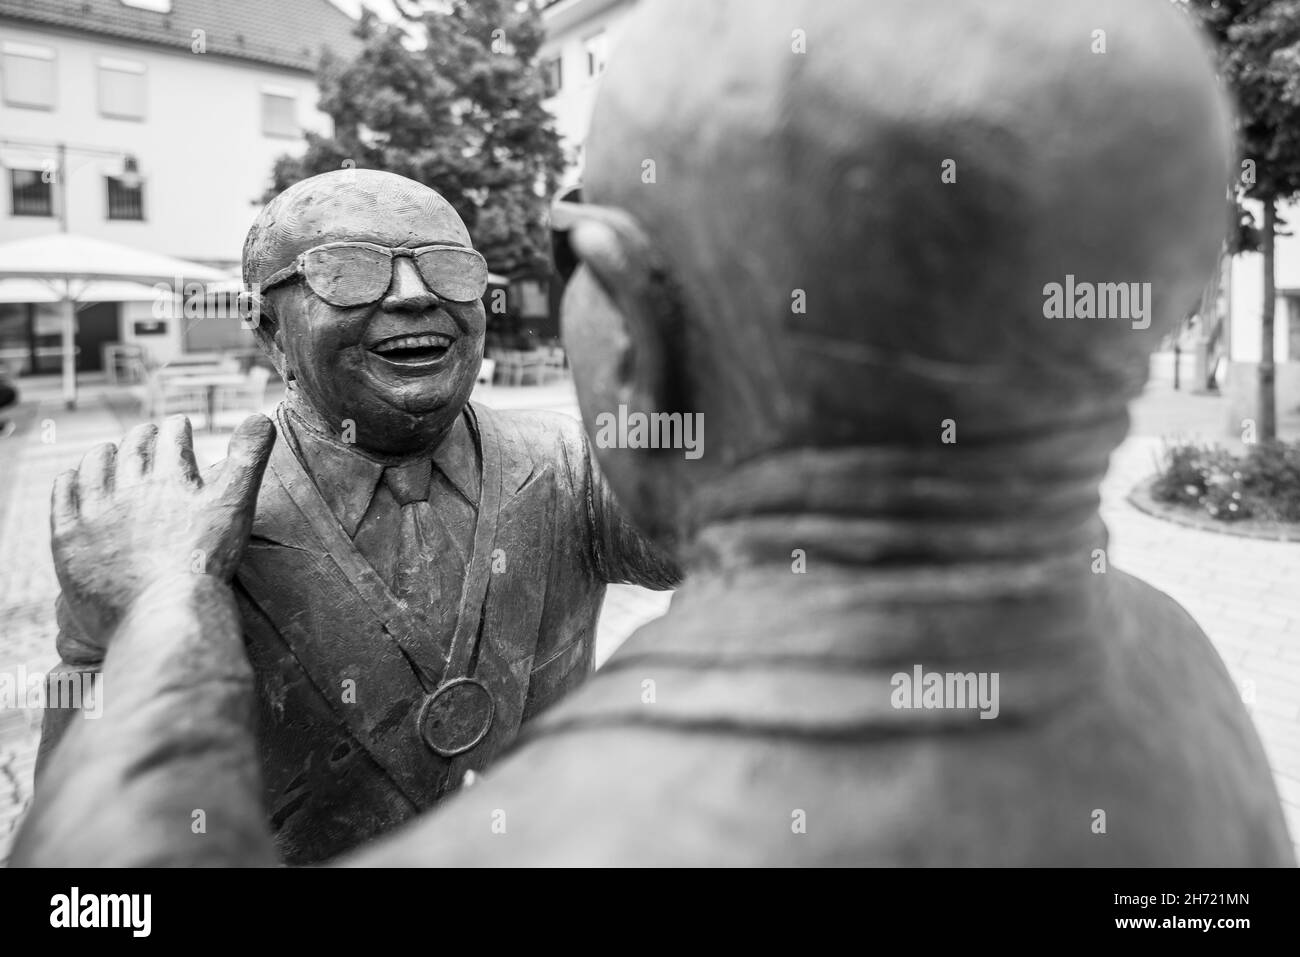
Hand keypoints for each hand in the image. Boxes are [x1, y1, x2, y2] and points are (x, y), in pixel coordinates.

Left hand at [50, 414, 275, 642]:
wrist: (163, 612)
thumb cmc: (206, 562)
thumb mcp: (236, 506)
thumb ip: (248, 459)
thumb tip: (261, 416)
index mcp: (170, 478)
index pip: (172, 438)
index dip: (178, 427)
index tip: (180, 423)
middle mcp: (129, 488)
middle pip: (133, 449)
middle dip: (143, 437)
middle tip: (148, 433)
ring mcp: (97, 513)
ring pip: (95, 467)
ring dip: (104, 453)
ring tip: (110, 451)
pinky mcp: (70, 538)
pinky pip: (63, 497)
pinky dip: (69, 481)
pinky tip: (72, 478)